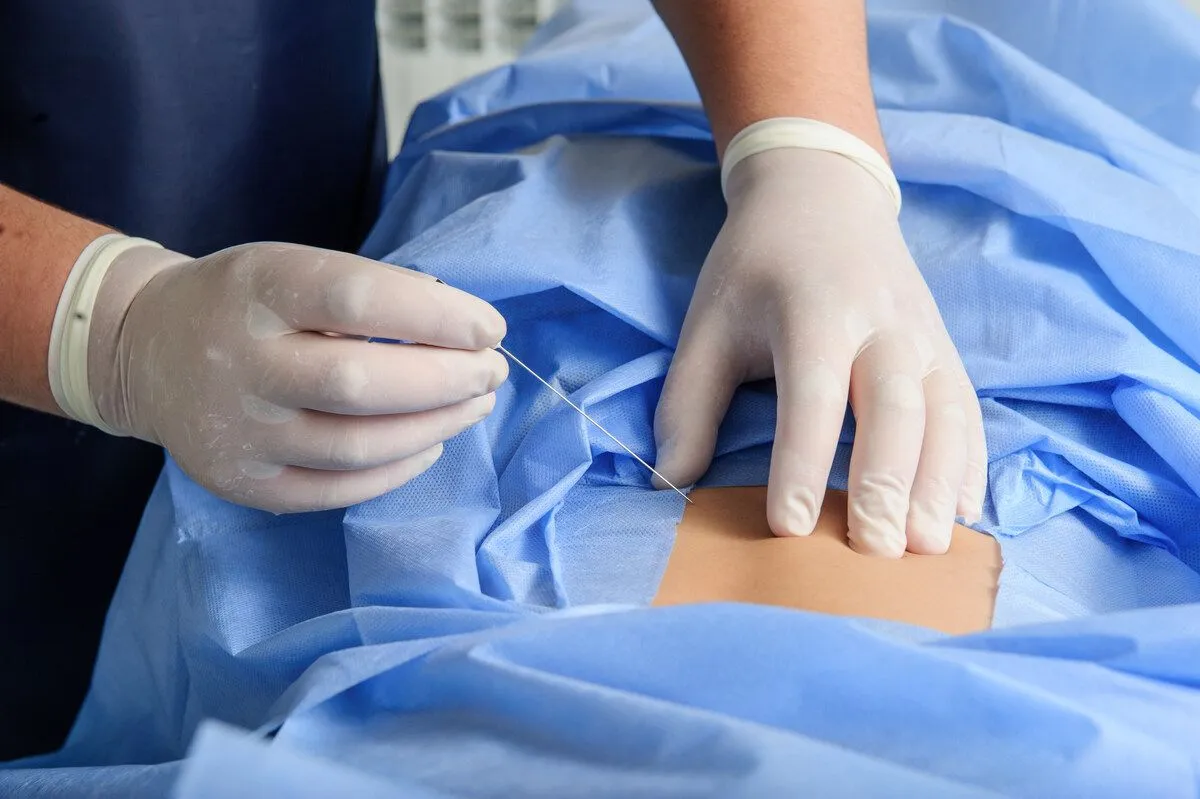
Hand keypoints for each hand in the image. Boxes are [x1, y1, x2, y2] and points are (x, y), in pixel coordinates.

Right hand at [87, 242, 506, 511]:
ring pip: (356, 446)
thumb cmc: (244, 303)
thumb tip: (462, 327)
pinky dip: (397, 470)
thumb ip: (367, 292)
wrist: (147, 352)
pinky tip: (429, 443)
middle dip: (446, 380)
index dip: (436, 315)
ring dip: (434, 426)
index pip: (356, 298)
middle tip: (492, 371)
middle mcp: (241, 363)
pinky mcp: (243, 484)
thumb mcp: (290, 266)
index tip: (489, 327)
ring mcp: (239, 432)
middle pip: (359, 382)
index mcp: (256, 290)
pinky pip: (336, 491)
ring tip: (474, 405)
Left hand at [654, 147, 985, 555]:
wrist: (823, 193)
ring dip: (939, 483)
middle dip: (887, 483)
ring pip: (944, 413)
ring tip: (930, 549)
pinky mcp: (946, 347)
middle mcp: (880, 323)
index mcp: (812, 311)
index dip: (800, 462)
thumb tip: (668, 483)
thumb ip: (688, 403)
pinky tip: (964, 513)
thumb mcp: (708, 323)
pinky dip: (970, 463)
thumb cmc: (756, 267)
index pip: (811, 395)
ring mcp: (924, 334)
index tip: (790, 527)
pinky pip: (968, 409)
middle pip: (893, 408)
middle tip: (877, 552)